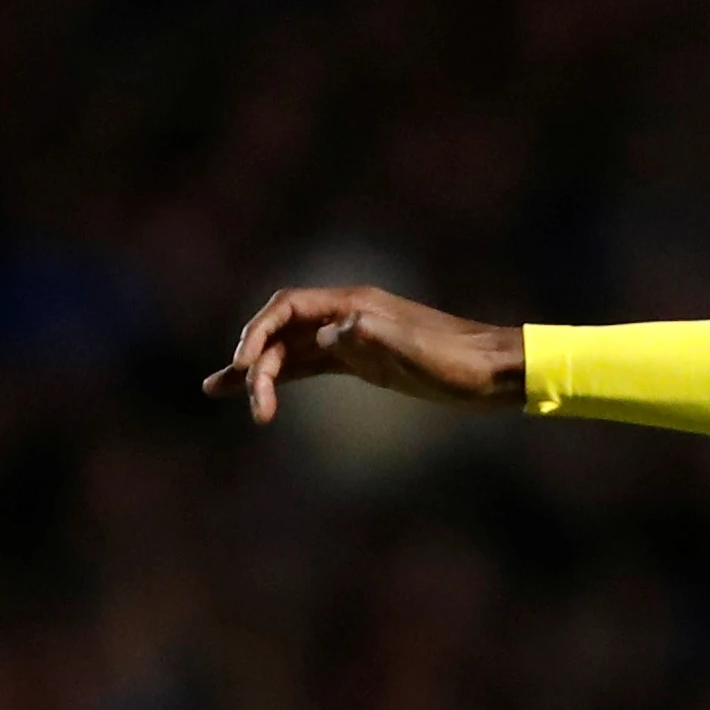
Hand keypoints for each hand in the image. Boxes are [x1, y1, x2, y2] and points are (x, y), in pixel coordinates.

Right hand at [203, 286, 525, 424]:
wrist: (493, 371)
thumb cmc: (456, 358)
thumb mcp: (412, 349)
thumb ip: (369, 336)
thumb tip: (328, 337)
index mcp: (352, 305)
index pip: (287, 308)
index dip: (259, 333)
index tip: (245, 367)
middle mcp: (346, 316)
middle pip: (282, 331)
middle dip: (256, 362)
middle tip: (250, 404)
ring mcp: (352, 339)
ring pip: (291, 351)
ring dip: (256, 371)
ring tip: (216, 391)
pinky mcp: (363, 363)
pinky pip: (311, 367)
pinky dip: (284, 379)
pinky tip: (263, 396)